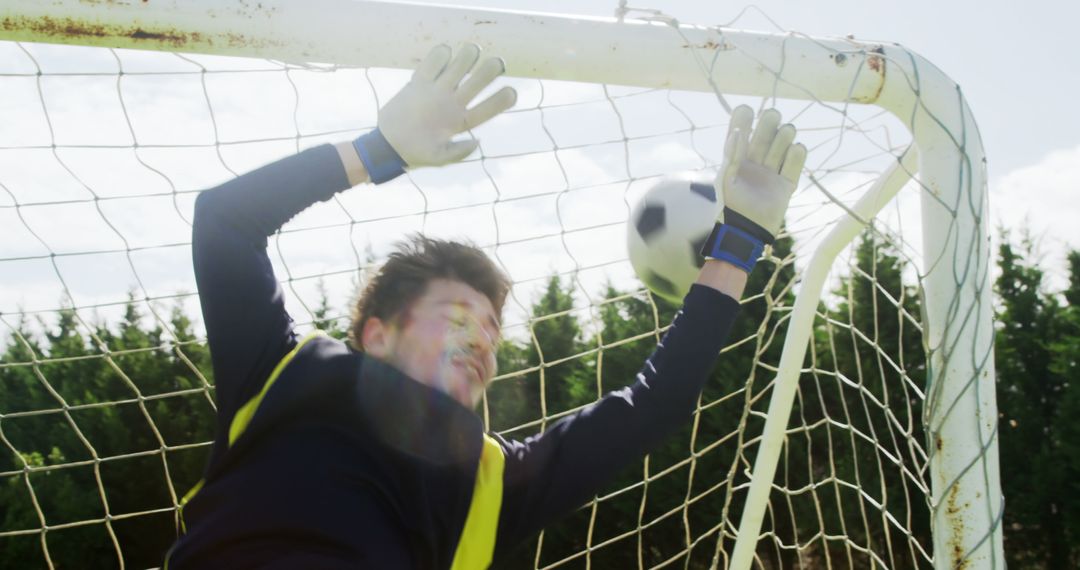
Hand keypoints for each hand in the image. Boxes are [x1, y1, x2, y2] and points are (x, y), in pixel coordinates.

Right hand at [354, 44, 516, 182]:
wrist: (388, 146)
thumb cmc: (416, 155)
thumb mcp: (438, 158)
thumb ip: (458, 152)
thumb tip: (477, 142)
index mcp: (461, 122)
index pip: (487, 109)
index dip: (502, 100)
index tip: (511, 92)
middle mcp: (453, 103)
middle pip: (478, 81)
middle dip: (489, 70)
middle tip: (496, 64)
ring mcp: (437, 91)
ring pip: (460, 67)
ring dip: (468, 57)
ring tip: (471, 52)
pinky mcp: (419, 82)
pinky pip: (433, 62)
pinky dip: (440, 55)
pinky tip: (444, 54)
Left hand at [702, 105, 805, 271]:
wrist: (748, 230)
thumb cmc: (732, 204)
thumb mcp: (727, 178)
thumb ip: (733, 155)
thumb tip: (736, 132)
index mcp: (737, 157)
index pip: (741, 130)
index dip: (744, 118)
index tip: (746, 110)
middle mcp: (755, 159)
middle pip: (766, 132)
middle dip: (769, 122)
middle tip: (772, 117)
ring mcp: (772, 169)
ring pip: (782, 142)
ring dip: (784, 135)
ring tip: (786, 134)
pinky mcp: (787, 182)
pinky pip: (796, 161)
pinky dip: (797, 153)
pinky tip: (795, 149)